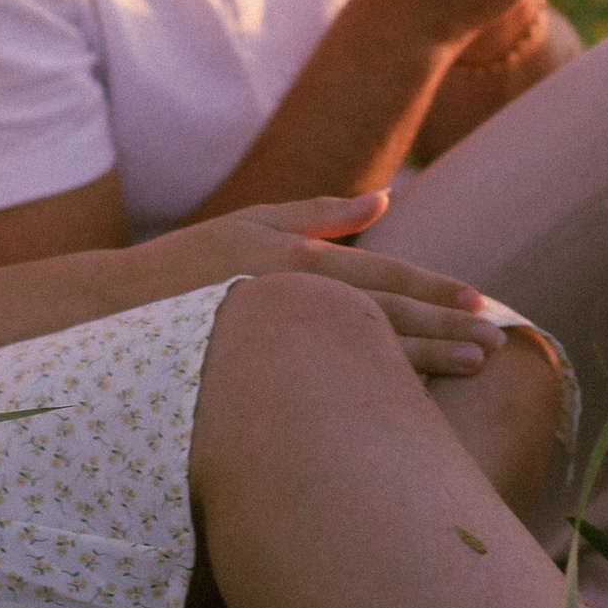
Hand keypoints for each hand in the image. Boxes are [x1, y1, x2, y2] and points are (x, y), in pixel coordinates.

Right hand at [169, 191, 515, 378]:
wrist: (112, 315)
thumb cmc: (186, 266)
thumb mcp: (250, 223)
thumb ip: (319, 214)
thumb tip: (385, 198)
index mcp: (296, 263)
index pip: (380, 280)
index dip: (433, 292)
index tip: (481, 305)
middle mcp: (294, 301)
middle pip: (384, 318)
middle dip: (444, 331)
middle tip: (495, 347)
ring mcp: (278, 346)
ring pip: (365, 355)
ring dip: (424, 363)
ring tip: (471, 369)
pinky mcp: (261, 381)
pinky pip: (328, 390)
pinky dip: (373, 395)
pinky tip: (408, 408)